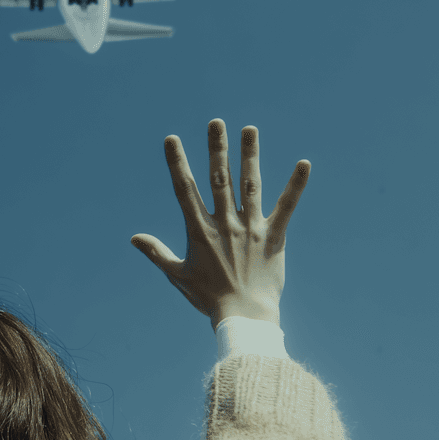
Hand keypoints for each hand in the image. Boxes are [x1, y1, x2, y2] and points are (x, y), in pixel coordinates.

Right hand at [131, 120, 309, 328]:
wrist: (244, 317)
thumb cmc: (209, 298)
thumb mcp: (178, 276)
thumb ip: (157, 252)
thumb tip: (134, 238)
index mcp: (200, 231)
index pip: (185, 190)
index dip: (178, 163)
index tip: (173, 139)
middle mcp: (225, 224)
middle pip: (219, 179)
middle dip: (216, 149)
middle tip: (216, 122)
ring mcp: (250, 229)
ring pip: (250, 185)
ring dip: (249, 155)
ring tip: (249, 129)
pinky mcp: (274, 237)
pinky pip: (286, 207)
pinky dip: (296, 185)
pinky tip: (304, 163)